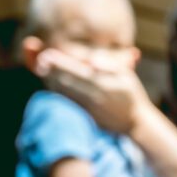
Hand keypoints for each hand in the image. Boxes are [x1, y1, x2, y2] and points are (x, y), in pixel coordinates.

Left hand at [36, 48, 151, 133]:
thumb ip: (109, 64)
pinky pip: (66, 101)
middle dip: (50, 70)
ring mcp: (86, 108)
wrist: (136, 123)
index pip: (74, 70)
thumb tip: (89, 60)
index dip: (58, 62)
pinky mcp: (84, 115)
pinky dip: (56, 91)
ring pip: (62, 92)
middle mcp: (91, 97)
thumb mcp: (127, 75)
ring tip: (42, 69)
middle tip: (40, 60)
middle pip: (63, 81)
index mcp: (101, 85)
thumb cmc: (132, 95)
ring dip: (50, 80)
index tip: (47, 54)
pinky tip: (52, 83)